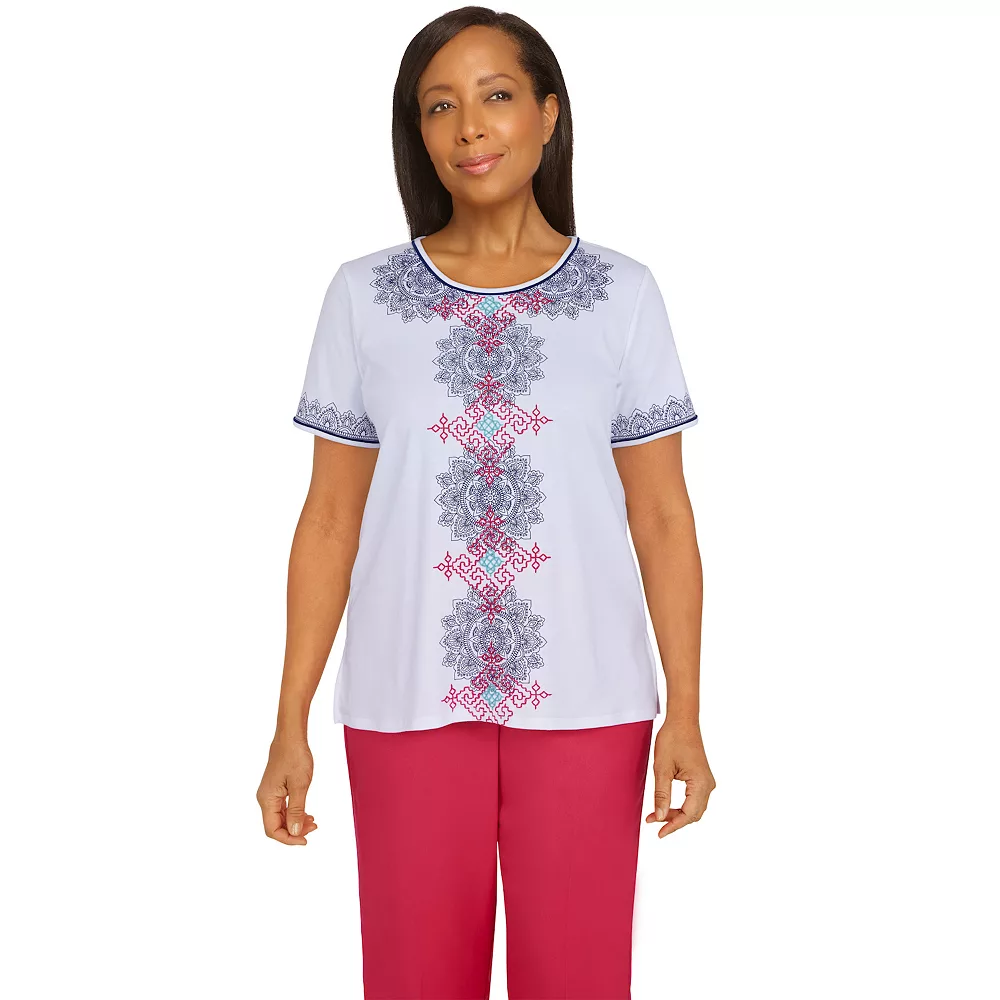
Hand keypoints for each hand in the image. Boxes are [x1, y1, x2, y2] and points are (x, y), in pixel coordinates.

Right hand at [257, 736, 317, 844]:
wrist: (291, 737)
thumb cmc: (295, 756)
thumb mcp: (300, 785)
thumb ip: (297, 810)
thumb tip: (294, 832)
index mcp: (267, 799)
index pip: (272, 830)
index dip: (288, 839)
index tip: (305, 840)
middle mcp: (265, 798)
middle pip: (276, 825)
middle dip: (294, 830)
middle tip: (314, 827)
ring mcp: (269, 794)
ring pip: (280, 817)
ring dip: (295, 822)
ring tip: (312, 821)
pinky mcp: (275, 789)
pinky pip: (282, 808)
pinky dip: (294, 813)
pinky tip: (305, 813)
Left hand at [645, 717, 715, 837]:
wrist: (682, 720)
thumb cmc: (672, 739)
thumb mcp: (662, 768)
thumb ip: (662, 795)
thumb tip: (660, 817)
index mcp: (701, 783)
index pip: (689, 814)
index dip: (673, 826)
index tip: (659, 833)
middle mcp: (708, 785)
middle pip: (693, 814)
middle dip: (674, 821)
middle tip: (653, 822)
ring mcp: (706, 782)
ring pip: (694, 808)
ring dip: (676, 814)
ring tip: (656, 815)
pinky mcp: (702, 778)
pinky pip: (693, 799)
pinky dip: (681, 806)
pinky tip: (666, 806)